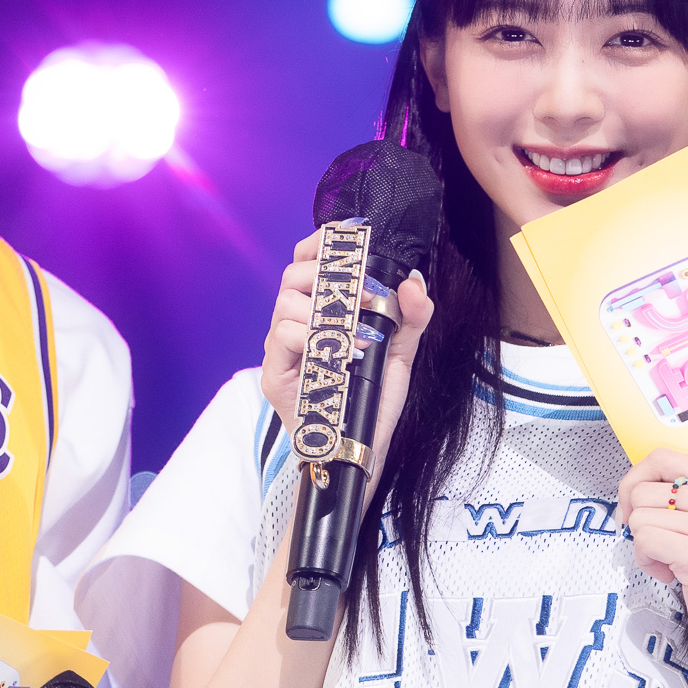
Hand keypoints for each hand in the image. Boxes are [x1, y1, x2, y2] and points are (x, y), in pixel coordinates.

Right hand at [257, 232, 433, 477]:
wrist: (359, 451)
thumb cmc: (372, 403)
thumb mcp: (400, 355)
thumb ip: (411, 317)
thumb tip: (412, 281)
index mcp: (318, 312)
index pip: (306, 261)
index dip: (322, 243)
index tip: (349, 236)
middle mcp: (294, 324)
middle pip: (292, 275)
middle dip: (328, 274)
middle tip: (362, 294)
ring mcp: (280, 349)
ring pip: (285, 302)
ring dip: (324, 307)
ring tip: (357, 329)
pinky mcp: (275, 374)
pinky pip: (283, 335)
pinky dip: (316, 335)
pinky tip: (346, 350)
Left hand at [615, 452, 687, 680]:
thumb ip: (681, 492)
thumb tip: (630, 484)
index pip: (662, 457)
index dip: (635, 480)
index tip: (634, 506)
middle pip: (643, 489)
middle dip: (639, 521)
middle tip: (661, 543)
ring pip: (639, 517)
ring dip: (644, 545)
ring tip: (671, 560)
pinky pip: (643, 541)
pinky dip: (647, 562)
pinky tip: (671, 573)